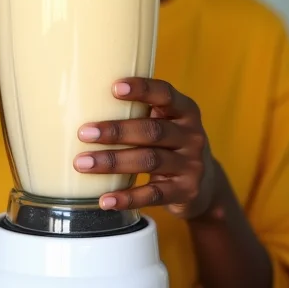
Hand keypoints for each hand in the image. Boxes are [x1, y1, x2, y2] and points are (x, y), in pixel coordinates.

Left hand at [74, 77, 215, 219]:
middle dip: (116, 131)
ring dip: (113, 162)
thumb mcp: (166, 122)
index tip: (114, 87)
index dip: (142, 89)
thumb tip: (89, 98)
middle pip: (152, 130)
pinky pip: (153, 195)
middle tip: (84, 133)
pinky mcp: (185, 192)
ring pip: (149, 160)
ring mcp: (191, 165)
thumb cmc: (170, 144)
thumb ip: (141, 111)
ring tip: (83, 163)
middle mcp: (192, 135)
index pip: (165, 94)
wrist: (205, 186)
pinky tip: (105, 199)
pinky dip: (128, 197)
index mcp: (185, 111)